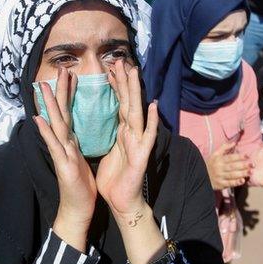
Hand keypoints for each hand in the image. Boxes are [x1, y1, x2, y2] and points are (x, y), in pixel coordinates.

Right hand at [33, 69, 96, 248]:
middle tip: (56, 70)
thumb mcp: (81, 160)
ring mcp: (61, 153)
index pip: (70, 113)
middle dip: (58, 91)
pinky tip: (39, 119)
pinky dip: (46, 132)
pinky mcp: (63, 165)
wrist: (77, 210)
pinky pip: (55, 146)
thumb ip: (76, 144)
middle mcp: (63, 144)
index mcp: (71, 142)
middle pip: (61, 113)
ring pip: (55, 124)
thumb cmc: (81, 186)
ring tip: (42, 86)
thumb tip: (73, 131)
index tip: (70, 74)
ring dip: (49, 105)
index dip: (70, 94)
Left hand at [97, 61, 159, 217]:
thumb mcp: (109, 152)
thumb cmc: (115, 179)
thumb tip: (111, 122)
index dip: (115, 87)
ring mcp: (138, 143)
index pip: (119, 104)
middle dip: (124, 82)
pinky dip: (150, 121)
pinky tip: (153, 106)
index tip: (110, 68)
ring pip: (136, 113)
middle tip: (121, 60)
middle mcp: (132, 134)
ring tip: (133, 73)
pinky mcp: (141, 156)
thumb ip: (113, 136)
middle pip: (128, 103)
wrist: (122, 202)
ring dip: (135, 93)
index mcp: (123, 133)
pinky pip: (146, 136)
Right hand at [206, 140, 250, 189]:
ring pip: (232, 175)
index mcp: (219, 160)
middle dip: (243, 165)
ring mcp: (220, 176)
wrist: (200, 176)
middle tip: (252, 164)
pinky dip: (236, 182)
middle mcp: (219, 168)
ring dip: (242, 173)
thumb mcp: (215, 154)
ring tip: (250, 172)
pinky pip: (229, 183)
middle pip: (233, 166)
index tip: (247, 156)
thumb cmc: (210, 164)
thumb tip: (234, 143)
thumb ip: (224, 148)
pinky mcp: (220, 184)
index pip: (230, 157)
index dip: (239, 156)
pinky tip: (242, 181)